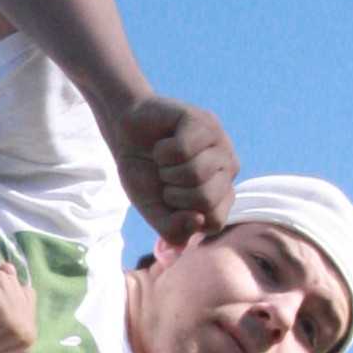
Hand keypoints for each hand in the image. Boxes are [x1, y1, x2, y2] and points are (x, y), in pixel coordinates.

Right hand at [109, 93, 235, 244]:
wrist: (125, 135)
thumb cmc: (144, 174)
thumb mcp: (153, 212)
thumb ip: (174, 231)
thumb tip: (197, 220)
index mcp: (222, 194)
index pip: (214, 222)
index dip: (181, 215)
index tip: (170, 199)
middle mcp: (228, 169)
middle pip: (206, 199)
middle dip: (173, 193)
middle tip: (165, 177)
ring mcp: (220, 143)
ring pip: (195, 173)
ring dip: (166, 170)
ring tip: (164, 160)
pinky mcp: (204, 121)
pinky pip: (182, 149)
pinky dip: (162, 151)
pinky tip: (162, 143)